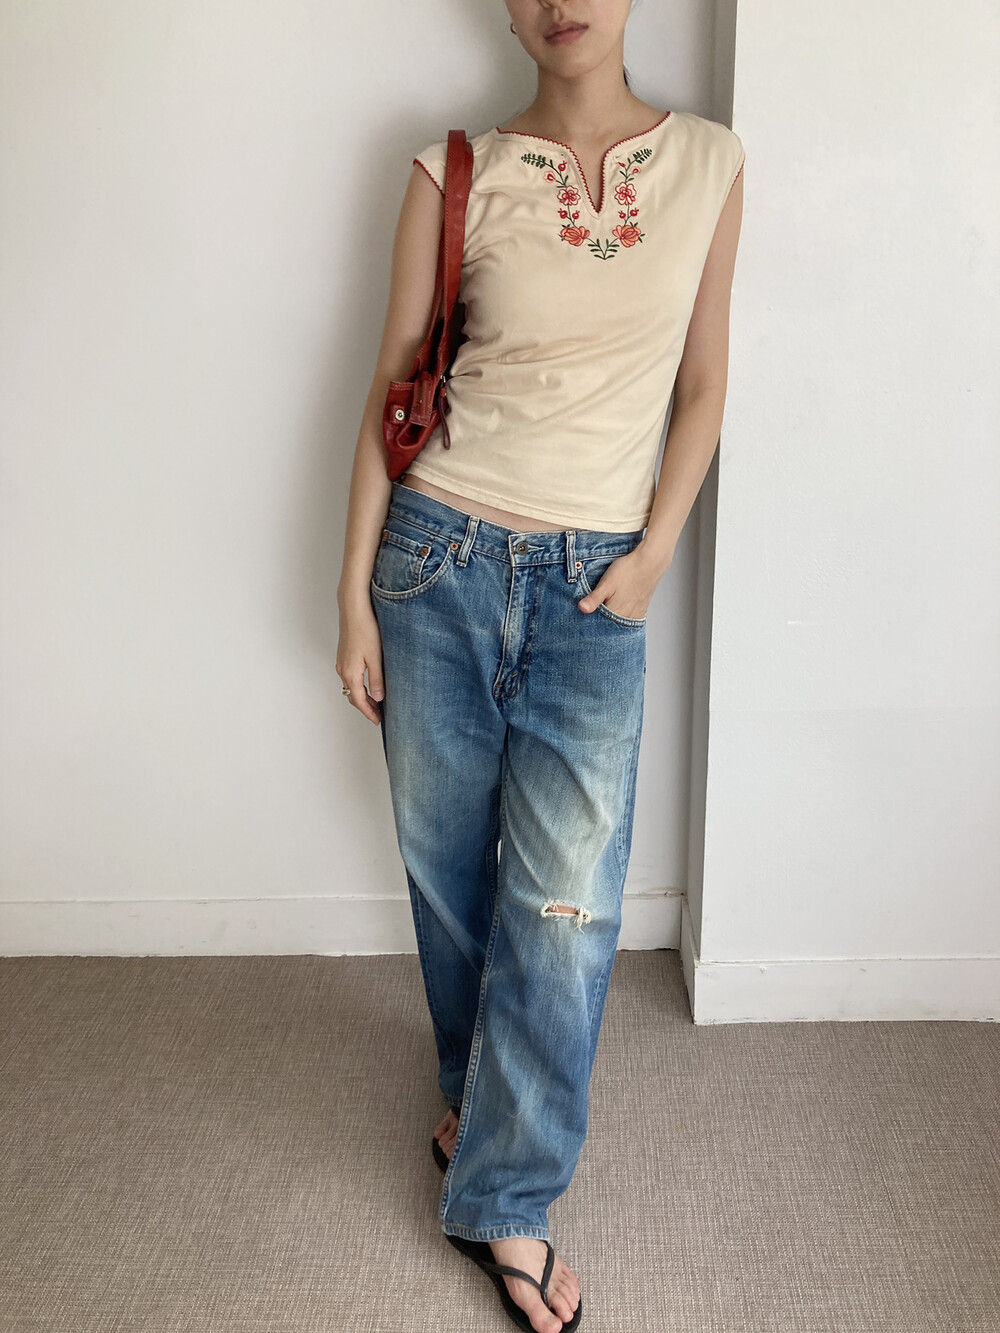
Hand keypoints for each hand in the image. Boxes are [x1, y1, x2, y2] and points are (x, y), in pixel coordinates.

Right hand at [336, 603, 384, 724]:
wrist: (353, 610)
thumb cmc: (365, 630)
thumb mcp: (375, 657)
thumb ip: (377, 679)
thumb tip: (378, 698)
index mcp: (350, 673)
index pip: (359, 701)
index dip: (369, 713)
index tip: (378, 721)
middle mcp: (343, 670)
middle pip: (353, 696)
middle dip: (365, 707)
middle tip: (378, 715)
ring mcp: (342, 662)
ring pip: (351, 687)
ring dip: (362, 697)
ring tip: (376, 702)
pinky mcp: (344, 656)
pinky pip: (350, 678)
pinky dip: (358, 686)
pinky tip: (368, 684)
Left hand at [576, 544, 668, 620]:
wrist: (650, 562)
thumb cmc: (628, 570)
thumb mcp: (606, 583)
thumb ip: (594, 598)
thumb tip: (582, 609)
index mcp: (616, 613)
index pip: (598, 626)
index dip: (590, 623)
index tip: (584, 618)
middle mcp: (627, 617)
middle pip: (609, 627)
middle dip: (600, 622)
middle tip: (595, 613)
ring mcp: (635, 614)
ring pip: (619, 624)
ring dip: (611, 620)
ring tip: (605, 611)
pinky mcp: (641, 610)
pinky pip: (628, 620)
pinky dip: (621, 618)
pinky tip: (617, 611)